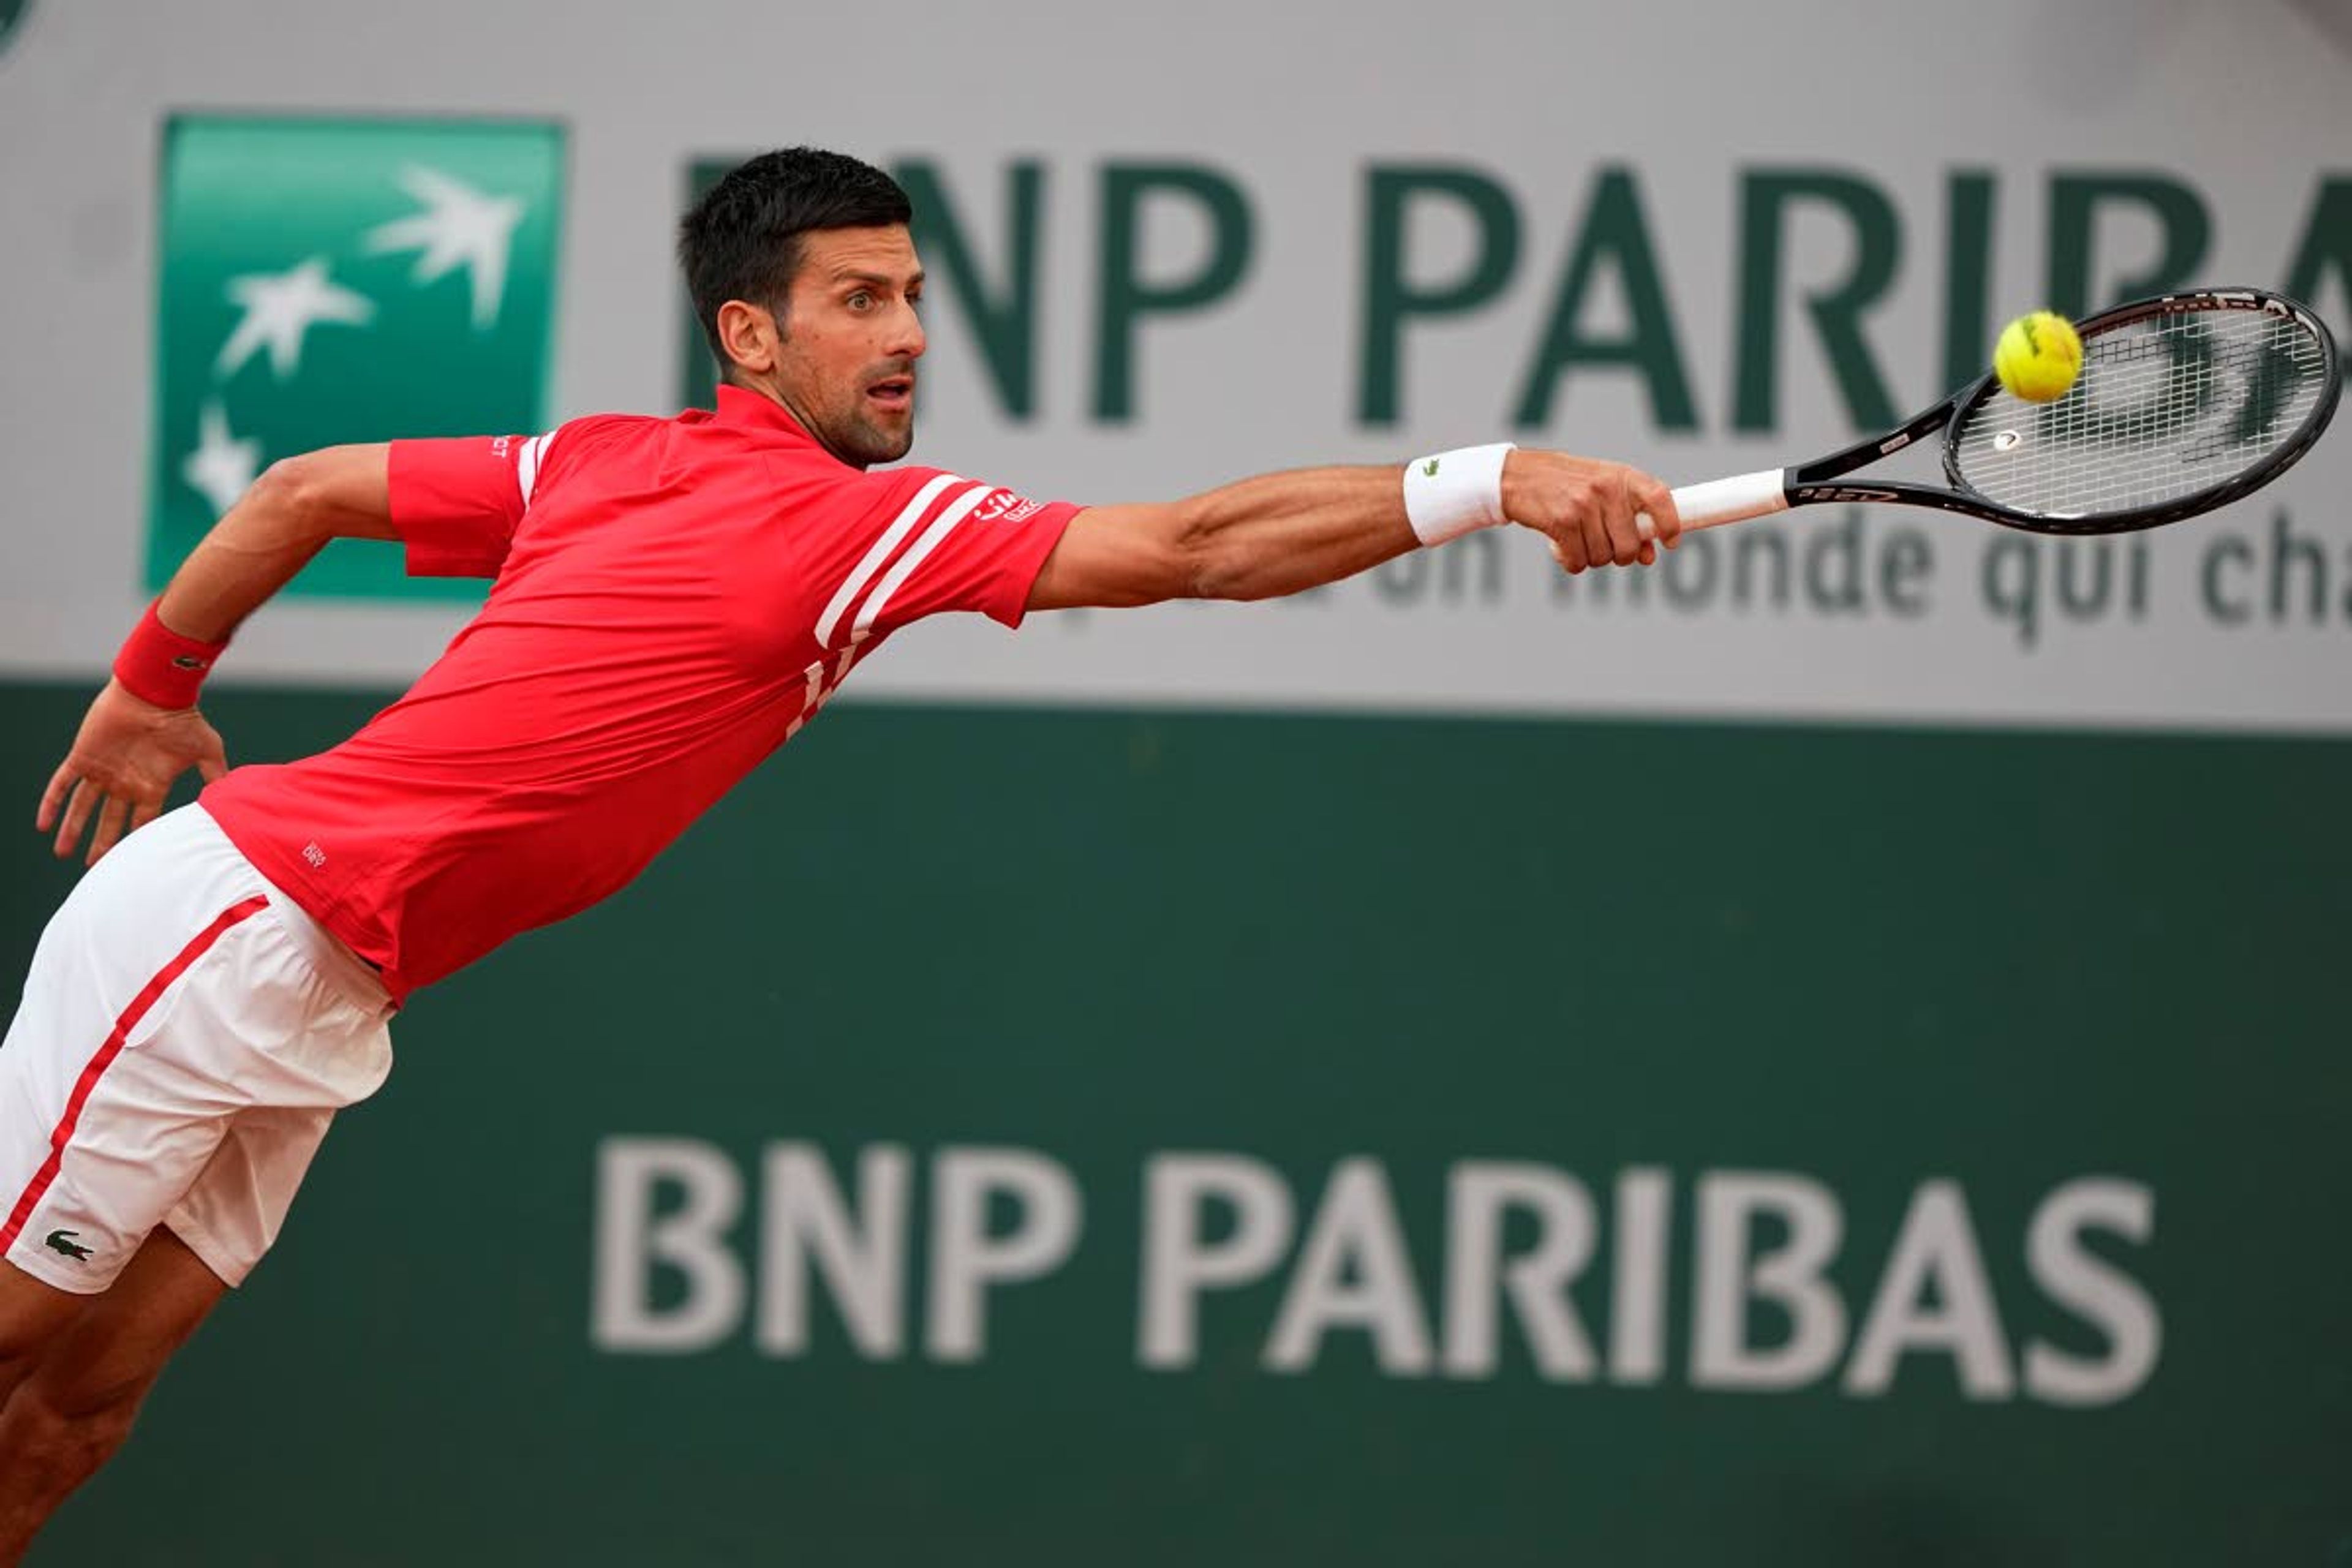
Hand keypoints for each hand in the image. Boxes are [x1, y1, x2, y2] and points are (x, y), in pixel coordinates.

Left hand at [36, 679, 228, 865]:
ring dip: (72, 830)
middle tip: (95, 867)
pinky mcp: (82, 758)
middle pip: (110, 820)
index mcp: (151, 784)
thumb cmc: (184, 720)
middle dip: (101, 844)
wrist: (154, 693)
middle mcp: (125, 781)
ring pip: (82, 807)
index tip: (133, 862)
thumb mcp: (208, 751)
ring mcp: (102, 770)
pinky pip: (61, 785)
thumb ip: (215, 775)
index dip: (136, 840)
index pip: (141, 820)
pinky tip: (43, 824)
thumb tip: (231, 800)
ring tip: (63, 853)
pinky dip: (51, 804)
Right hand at [1500, 452, 1681, 572]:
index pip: (1659, 498)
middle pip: (1628, 545)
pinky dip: (1570, 561)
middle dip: (1618, 556)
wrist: (1518, 476)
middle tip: (1603, 545)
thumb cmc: (1565, 484)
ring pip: (1603, 557)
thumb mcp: (1601, 489)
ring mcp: (1583, 505)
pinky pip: (1578, 561)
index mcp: (1621, 476)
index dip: (1670, 523)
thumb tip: (1648, 556)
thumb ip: (1627, 516)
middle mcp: (1605, 488)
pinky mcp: (1561, 522)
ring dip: (1590, 557)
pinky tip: (1560, 545)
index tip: (1670, 542)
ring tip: (1576, 538)